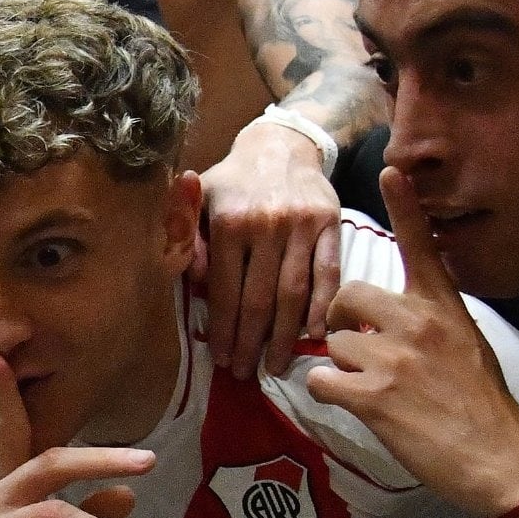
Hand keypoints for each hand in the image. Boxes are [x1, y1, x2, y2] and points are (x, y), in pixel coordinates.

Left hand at [193, 117, 341, 376]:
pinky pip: (328, 274)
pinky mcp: (331, 225)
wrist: (283, 144)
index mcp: (229, 221)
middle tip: (246, 373)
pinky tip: (316, 335)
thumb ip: (188, 235)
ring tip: (277, 366)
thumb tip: (195, 280)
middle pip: (259, 299)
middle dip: (250, 342)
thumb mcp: (200, 198)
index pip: (225, 290)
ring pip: (293, 293)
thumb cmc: (234, 181)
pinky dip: (324, 307)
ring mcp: (301, 226)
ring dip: (285, 336)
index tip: (221, 358)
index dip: (223, 329)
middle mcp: (265, 225)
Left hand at [298, 166, 518, 516]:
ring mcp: (394, 357)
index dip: (404, 206)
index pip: (421, 247)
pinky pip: (321, 381)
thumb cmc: (485, 407)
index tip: (392, 170)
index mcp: (444, 307)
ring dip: (343, 368)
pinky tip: (354, 405)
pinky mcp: (373, 395)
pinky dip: (328, 395)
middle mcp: (418, 322)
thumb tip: (394, 323)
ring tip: (375, 391)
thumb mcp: (469, 346)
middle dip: (342, 321)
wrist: (499, 457)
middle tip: (358, 348)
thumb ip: (431, 324)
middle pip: (348, 296)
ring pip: (334, 344)